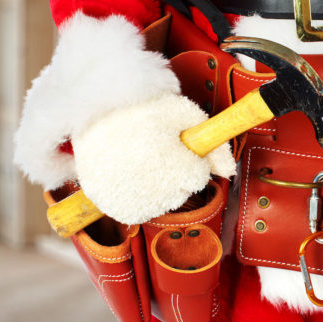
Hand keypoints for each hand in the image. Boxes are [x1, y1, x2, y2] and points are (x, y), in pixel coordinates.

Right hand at [72, 92, 235, 224]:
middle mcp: (151, 187)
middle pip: (181, 192)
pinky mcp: (111, 206)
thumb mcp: (184, 114)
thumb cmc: (142, 109)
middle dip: (176, 173)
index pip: (197, 176)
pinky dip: (139, 198)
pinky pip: (138, 212)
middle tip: (155, 149)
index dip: (190, 159)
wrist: (93, 110)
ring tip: (140, 160)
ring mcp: (129, 198)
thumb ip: (214, 142)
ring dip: (158, 187)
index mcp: (171, 164)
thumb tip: (229, 170)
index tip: (175, 145)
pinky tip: (131, 176)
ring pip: (161, 203)